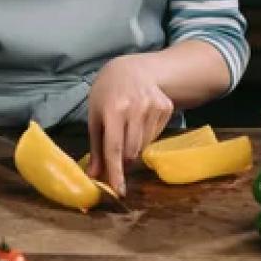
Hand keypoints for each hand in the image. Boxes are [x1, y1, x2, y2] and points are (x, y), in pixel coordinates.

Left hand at [86, 54, 173, 195]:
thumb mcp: (95, 116)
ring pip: (143, 146)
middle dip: (122, 159)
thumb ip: (96, 147)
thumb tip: (95, 177)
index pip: (114, 148)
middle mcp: (135, 108)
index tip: (117, 191)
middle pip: (131, 151)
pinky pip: (154, 136)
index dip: (115, 172)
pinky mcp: (166, 107)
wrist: (132, 69)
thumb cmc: (107, 93)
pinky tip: (139, 120)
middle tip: (116, 150)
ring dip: (134, 147)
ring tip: (127, 129)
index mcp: (113, 109)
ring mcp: (153, 107)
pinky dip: (145, 136)